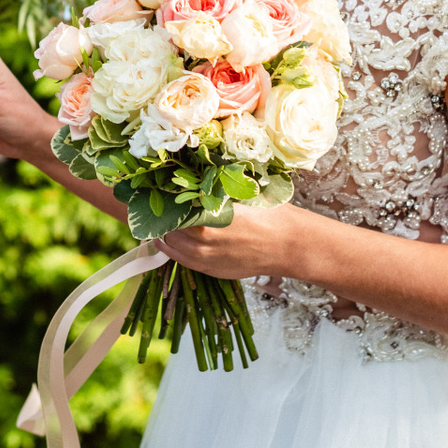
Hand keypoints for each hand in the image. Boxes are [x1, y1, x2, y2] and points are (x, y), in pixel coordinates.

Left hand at [157, 203, 310, 280]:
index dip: (162, 198)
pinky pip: (181, 260)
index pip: (171, 207)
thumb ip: (213, 189)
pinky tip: (169, 240)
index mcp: (208, 216)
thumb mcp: (241, 193)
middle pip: (167, 227)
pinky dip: (172, 249)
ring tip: (161, 221)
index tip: (157, 189)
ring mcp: (205, 259)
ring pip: (170, 245)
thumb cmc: (270, 215)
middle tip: (158, 204)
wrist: (289, 245)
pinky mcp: (211, 270)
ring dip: (165, 232)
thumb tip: (191, 176)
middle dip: (162, 216)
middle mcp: (202, 240)